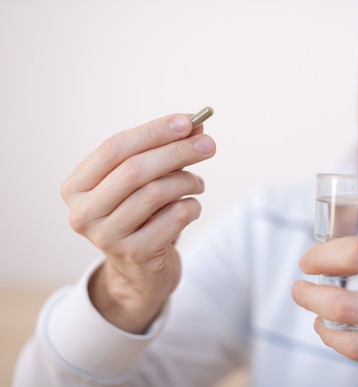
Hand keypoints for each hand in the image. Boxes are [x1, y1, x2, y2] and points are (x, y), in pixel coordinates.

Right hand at [61, 113, 215, 332]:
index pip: (114, 148)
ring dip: (187, 181)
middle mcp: (83, 213)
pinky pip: (175, 217)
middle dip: (178, 152)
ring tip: (197, 184)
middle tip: (209, 145)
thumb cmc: (141, 216)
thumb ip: (166, 151)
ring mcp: (106, 237)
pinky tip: (191, 208)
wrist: (140, 273)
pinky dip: (192, 206)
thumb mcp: (147, 181)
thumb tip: (197, 124)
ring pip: (157, 192)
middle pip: (135, 170)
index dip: (153, 131)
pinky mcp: (135, 254)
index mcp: (76, 187)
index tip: (188, 120)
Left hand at [292, 237, 357, 385]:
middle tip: (299, 289)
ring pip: (353, 342)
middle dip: (310, 295)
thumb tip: (337, 259)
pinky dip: (348, 346)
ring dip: (323, 328)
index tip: (309, 260)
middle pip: (347, 303)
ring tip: (316, 317)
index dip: (324, 255)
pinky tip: (342, 335)